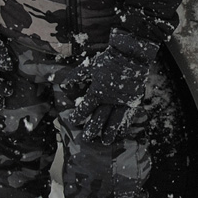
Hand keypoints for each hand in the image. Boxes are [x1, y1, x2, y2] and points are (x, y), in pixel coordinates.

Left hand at [68, 29, 157, 143]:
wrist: (131, 55)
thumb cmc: (108, 60)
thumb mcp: (89, 66)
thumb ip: (76, 77)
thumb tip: (63, 84)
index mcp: (97, 91)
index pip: (85, 108)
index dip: (78, 116)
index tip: (74, 121)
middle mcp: (110, 100)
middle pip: (99, 119)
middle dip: (91, 129)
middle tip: (87, 137)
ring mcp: (123, 102)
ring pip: (114, 122)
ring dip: (109, 132)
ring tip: (105, 141)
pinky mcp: (133, 101)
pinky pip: (128, 117)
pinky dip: (123, 126)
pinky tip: (120, 132)